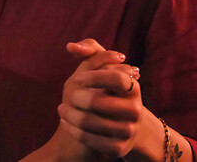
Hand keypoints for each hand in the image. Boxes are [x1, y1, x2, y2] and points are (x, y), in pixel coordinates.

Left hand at [57, 39, 143, 158]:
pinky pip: (94, 141)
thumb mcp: (102, 69)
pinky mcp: (120, 148)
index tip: (77, 79)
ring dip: (72, 116)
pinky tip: (65, 123)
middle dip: (78, 99)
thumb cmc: (106, 90)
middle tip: (68, 96)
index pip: (118, 79)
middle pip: (101, 102)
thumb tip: (70, 46)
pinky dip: (75, 131)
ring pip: (95, 123)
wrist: (119, 127)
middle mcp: (135, 109)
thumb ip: (91, 51)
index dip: (96, 77)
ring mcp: (129, 130)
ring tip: (61, 109)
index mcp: (133, 87)